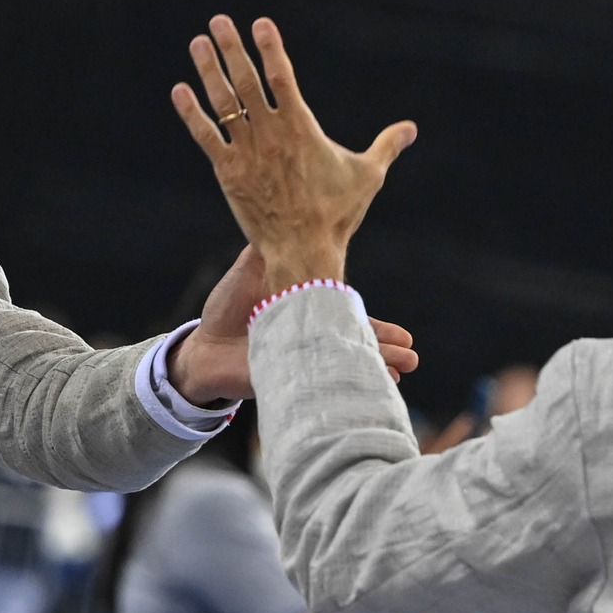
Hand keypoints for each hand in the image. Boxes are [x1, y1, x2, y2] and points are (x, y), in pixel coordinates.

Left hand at [168, 242, 421, 403]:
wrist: (200, 345)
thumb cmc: (226, 307)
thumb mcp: (250, 270)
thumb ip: (271, 250)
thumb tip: (290, 220)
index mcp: (308, 313)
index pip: (350, 319)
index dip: (375, 327)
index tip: (404, 335)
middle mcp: (310, 338)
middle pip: (354, 345)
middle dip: (384, 351)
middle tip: (412, 357)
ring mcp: (300, 361)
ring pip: (342, 364)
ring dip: (370, 370)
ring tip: (397, 375)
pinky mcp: (285, 380)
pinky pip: (318, 385)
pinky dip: (338, 387)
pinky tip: (359, 391)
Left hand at [170, 16, 415, 292]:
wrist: (304, 250)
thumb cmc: (337, 214)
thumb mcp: (368, 175)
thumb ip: (386, 146)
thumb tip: (411, 128)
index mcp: (302, 128)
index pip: (283, 77)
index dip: (271, 48)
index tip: (261, 24)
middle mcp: (271, 134)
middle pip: (247, 81)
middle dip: (232, 48)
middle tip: (219, 21)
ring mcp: (247, 152)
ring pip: (224, 103)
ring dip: (209, 71)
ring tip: (198, 43)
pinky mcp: (229, 173)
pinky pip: (206, 137)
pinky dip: (191, 114)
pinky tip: (180, 91)